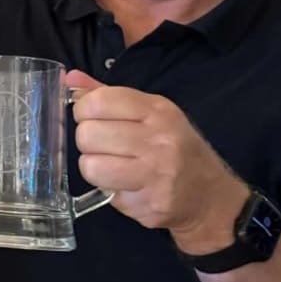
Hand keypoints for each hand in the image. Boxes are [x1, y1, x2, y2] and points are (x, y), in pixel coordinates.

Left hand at [67, 70, 249, 254]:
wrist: (209, 197)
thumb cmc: (175, 150)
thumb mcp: (149, 115)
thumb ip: (108, 96)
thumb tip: (70, 78)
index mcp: (157, 109)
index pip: (99, 100)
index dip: (83, 110)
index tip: (91, 119)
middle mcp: (159, 138)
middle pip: (88, 134)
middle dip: (87, 142)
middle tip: (103, 148)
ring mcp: (157, 172)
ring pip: (90, 165)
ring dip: (94, 168)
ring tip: (112, 167)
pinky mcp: (150, 202)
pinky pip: (105, 192)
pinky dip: (109, 190)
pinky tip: (127, 186)